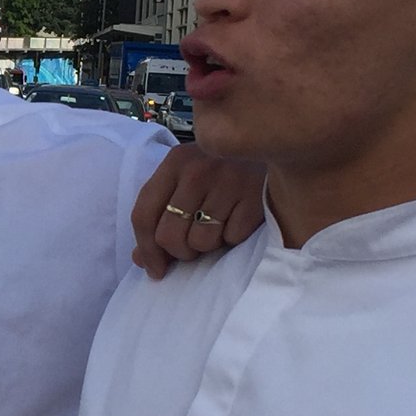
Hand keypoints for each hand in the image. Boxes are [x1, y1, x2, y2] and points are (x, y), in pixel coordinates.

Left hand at [131, 143, 263, 277]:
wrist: (274, 146)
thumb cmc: (223, 171)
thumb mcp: (186, 182)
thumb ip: (159, 216)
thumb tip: (140, 259)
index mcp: (175, 162)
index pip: (143, 214)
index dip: (146, 249)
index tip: (155, 270)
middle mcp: (198, 168)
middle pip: (168, 236)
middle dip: (180, 252)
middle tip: (193, 247)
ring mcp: (228, 180)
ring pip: (200, 242)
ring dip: (209, 245)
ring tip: (219, 227)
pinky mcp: (255, 196)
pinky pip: (232, 238)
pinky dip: (234, 237)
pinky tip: (239, 219)